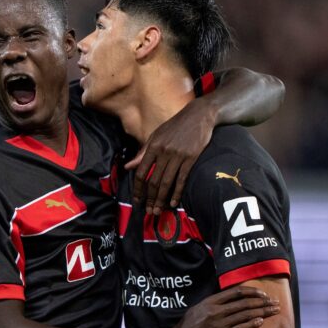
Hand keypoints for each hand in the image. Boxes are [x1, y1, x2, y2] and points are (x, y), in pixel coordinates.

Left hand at [126, 98, 214, 214]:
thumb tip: (128, 167)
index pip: (142, 172)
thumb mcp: (156, 135)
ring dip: (161, 199)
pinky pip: (182, 179)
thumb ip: (143, 152)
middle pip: (154, 180)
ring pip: (166, 182)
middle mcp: (164, 152)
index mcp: (153, 146)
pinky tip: (173, 202)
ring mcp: (178, 155)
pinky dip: (177, 192)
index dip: (138, 188)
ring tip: (158, 211)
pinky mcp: (191, 158)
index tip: (136, 200)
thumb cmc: (176, 126)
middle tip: (148, 211)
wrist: (199, 115)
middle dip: (149, 198)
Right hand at [168, 286, 279, 327]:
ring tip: (273, 310)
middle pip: (244, 303)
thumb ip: (214, 302)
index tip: (262, 293)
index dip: (252, 292)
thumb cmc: (189, 323)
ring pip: (245, 315)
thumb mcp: (199, 307)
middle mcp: (217, 311)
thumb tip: (231, 297)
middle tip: (275, 302)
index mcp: (211, 301)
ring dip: (262, 312)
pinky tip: (260, 321)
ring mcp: (220, 324)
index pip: (236, 292)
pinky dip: (251, 324)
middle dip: (262, 302)